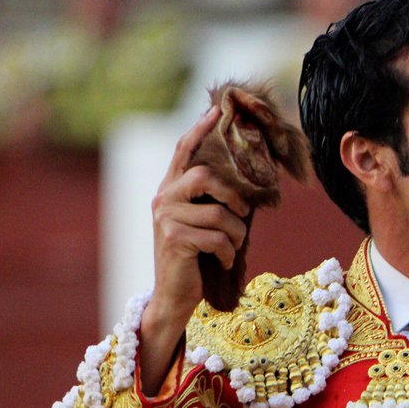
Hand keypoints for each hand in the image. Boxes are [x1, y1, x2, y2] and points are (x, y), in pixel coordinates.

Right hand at [139, 107, 251, 392]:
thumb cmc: (196, 257)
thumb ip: (212, 199)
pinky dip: (227, 252)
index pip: (184, 151)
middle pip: (205, 176)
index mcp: (169, 190)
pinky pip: (217, 237)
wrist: (174, 296)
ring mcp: (166, 219)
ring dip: (236, 234)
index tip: (215, 111)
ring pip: (219, 213)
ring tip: (231, 247)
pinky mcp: (175, 241)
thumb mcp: (203, 223)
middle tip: (242, 215)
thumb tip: (245, 180)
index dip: (199, 130)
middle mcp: (163, 199)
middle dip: (234, 196)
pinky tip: (221, 261)